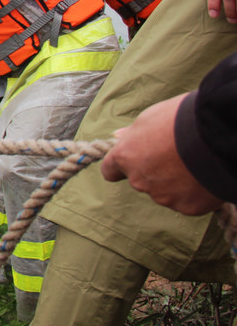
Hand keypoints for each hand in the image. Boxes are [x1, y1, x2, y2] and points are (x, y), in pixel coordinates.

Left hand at [100, 94, 222, 215]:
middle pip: (141, 180)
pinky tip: (203, 177)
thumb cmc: (179, 120)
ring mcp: (163, 196)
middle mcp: (139, 180)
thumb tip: (120, 136)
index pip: (110, 170)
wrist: (214, 137)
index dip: (119, 167)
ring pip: (164, 191)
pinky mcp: (187, 207)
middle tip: (174, 156)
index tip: (128, 163)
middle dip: (153, 171)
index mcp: (125, 157)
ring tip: (193, 163)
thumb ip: (133, 133)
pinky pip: (187, 201)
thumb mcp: (150, 118)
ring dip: (174, 182)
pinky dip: (193, 192)